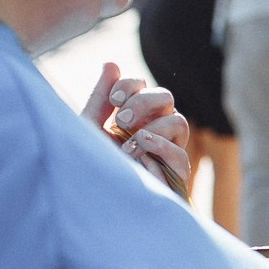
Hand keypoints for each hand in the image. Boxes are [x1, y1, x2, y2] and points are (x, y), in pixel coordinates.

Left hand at [80, 60, 190, 196]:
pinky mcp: (172, 178)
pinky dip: (161, 148)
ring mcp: (165, 153)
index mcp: (132, 117)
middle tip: (120, 119)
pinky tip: (139, 151)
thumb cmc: (87, 169)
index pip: (144, 87)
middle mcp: (152, 131)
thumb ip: (100, 98)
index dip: (131, 86)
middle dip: (143, 103)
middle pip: (166, 97)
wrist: (89, 205)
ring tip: (127, 145)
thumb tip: (111, 62)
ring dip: (152, 128)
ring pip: (178, 122)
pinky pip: (180, 156)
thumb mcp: (88, 129)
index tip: (111, 99)